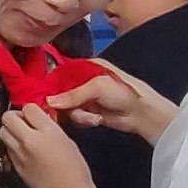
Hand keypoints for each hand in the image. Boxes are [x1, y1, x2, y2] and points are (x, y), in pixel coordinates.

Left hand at [0, 102, 96, 187]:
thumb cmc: (74, 171)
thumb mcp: (67, 140)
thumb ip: (50, 127)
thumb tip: (41, 119)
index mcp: (47, 131)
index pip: (28, 108)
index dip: (31, 109)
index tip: (35, 113)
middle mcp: (30, 141)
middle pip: (8, 117)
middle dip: (15, 116)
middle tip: (23, 121)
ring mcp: (20, 154)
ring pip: (3, 132)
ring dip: (11, 130)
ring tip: (22, 134)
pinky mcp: (16, 166)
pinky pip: (8, 148)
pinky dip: (13, 145)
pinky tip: (25, 149)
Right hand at [46, 62, 180, 143]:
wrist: (142, 113)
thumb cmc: (125, 92)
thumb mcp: (98, 87)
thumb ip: (73, 93)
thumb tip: (50, 101)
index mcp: (86, 66)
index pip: (61, 72)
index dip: (52, 83)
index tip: (44, 95)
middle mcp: (84, 81)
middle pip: (61, 92)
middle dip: (64, 104)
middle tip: (71, 110)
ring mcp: (86, 97)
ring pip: (67, 107)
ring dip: (78, 114)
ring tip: (92, 116)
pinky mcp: (88, 112)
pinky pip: (75, 117)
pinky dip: (83, 120)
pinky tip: (96, 120)